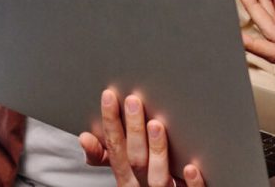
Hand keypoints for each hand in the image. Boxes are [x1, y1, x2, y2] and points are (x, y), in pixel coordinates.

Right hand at [78, 89, 205, 186]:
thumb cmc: (145, 184)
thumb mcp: (123, 172)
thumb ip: (105, 156)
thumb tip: (84, 137)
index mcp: (126, 178)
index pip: (114, 148)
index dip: (110, 122)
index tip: (109, 96)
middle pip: (135, 160)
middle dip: (133, 130)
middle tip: (134, 101)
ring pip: (158, 177)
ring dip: (156, 150)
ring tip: (156, 125)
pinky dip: (189, 183)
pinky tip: (190, 167)